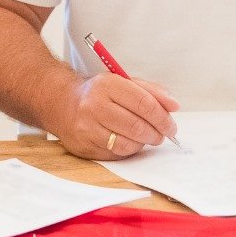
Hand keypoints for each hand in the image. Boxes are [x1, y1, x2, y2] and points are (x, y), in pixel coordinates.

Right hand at [52, 74, 179, 159]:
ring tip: (145, 137)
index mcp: (108, 84)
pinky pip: (116, 154)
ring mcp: (87, 127)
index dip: (162, 117)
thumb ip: (151, 91)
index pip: (144, 103)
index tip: (171, 125)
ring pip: (127, 144)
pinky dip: (128, 150)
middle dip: (156, 133)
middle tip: (162, 134)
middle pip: (137, 125)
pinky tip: (128, 141)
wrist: (62, 103)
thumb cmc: (99, 93)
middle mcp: (94, 105)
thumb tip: (174, 106)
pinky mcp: (84, 146)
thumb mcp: (123, 82)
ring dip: (143, 143)